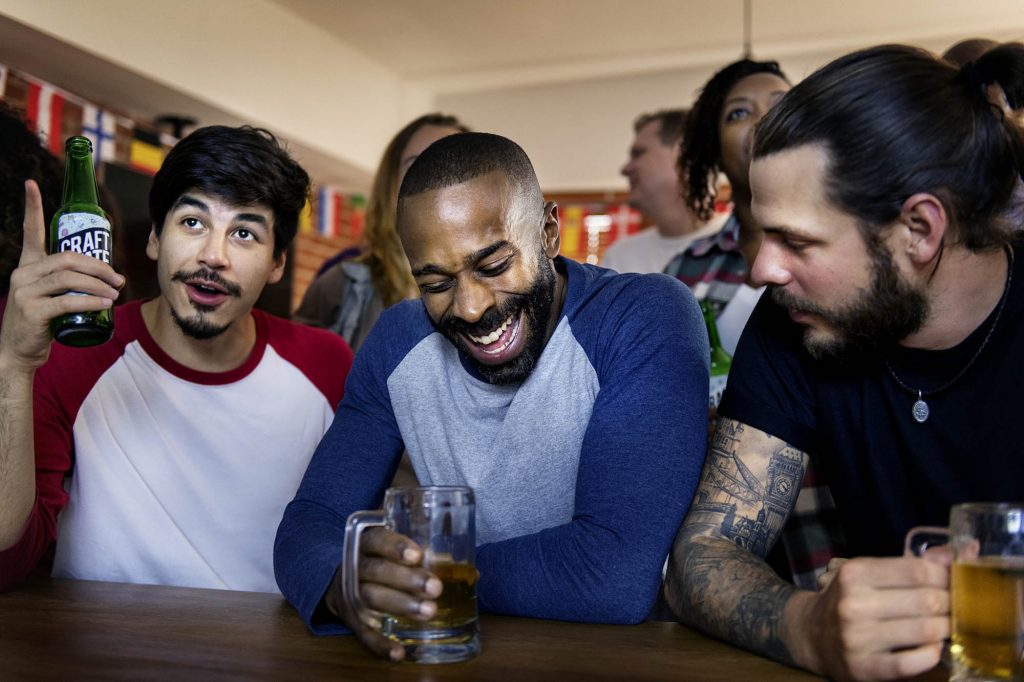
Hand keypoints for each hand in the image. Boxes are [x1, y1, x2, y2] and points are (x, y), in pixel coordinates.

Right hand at [0, 181, 122, 370]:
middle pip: (67, 258)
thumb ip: (69, 283)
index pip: (30, 232)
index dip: (31, 207)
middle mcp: (23, 274)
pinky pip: (68, 301)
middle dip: (98, 266)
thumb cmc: (41, 322)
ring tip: (116, 292)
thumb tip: (108, 278)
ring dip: (99, 284)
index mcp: (27, 266)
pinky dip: (91, 301)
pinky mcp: (33, 311)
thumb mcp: (50, 296)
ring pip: (70, 278)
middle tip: (118, 278)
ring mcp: (25, 292)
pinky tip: (105, 304)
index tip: (30, 184)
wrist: (19, 352)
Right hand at [324, 527, 441, 660]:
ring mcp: (349, 593)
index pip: (378, 540)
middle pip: (377, 571)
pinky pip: (363, 634)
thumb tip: (472, 573)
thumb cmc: (378, 556)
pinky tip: (400, 653)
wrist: (335, 575)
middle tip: (435, 587)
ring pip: (371, 598)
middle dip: (407, 580)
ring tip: (429, 612)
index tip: (417, 554)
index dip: (396, 546)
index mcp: (366, 541)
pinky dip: (381, 645)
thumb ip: (428, 552)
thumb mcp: (394, 544)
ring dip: (400, 606)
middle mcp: (355, 565)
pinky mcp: (349, 619)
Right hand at [795, 556, 949, 679]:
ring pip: (925, 631)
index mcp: (855, 573)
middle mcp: (853, 603)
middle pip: (926, 600)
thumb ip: (913, 564)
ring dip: (946, 629)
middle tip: (958, 606)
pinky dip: (931, 655)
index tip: (956, 581)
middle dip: (952, 604)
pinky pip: (911, 663)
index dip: (947, 575)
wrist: (811, 634)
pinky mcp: (864, 667)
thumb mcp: (870, 573)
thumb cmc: (850, 600)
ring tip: (947, 625)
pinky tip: (931, 648)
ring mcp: (857, 637)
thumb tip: (962, 551)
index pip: (918, 570)